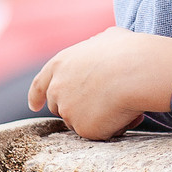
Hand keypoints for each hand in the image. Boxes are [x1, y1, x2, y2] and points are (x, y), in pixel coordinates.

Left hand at [28, 28, 171, 138]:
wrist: (137, 72)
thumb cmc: (128, 51)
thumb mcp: (107, 38)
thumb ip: (94, 47)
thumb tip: (99, 47)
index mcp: (59, 64)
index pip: (39, 84)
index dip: (37, 96)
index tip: (35, 105)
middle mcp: (57, 89)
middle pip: (59, 107)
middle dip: (76, 108)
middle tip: (103, 102)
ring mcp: (68, 111)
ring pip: (82, 122)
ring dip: (100, 117)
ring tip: (125, 101)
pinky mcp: (83, 129)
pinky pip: (101, 133)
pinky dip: (115, 127)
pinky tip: (129, 113)